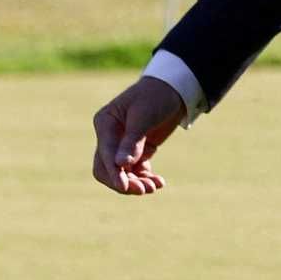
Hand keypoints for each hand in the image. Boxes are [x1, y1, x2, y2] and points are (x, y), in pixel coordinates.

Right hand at [91, 77, 186, 195]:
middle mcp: (109, 136)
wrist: (175, 88)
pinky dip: (145, 177)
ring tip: (154, 187)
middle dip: (123, 182)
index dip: (114, 173)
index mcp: (105, 123)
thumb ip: (133, 140)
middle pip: (107, 168)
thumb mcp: (144, 116)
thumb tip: (121, 165)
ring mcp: (122, 144)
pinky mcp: (137, 150)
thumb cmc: (157, 95)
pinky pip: (136, 170)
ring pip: (122, 173)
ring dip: (136, 183)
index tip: (124, 186)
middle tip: (143, 190)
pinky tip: (159, 182)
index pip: (104, 154)